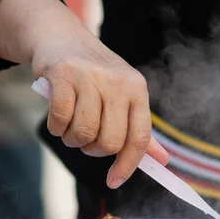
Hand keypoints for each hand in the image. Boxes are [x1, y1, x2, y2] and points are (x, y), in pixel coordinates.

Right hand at [0, 0, 168, 188]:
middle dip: (93, 150)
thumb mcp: (122, 95)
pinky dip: (56, 128)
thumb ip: (139, 128)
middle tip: (86, 139)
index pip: (140, 137)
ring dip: (72, 140)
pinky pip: (61, 120)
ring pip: (84, 134)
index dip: (128, 165)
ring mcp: (90, 77)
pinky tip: (57, 118)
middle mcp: (117, 82)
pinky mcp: (62, 75)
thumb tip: (163, 161)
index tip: (114, 181)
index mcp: (137, 89)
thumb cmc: (94, 75)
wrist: (60, 37)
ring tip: (70, 126)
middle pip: (110, 142)